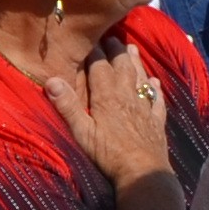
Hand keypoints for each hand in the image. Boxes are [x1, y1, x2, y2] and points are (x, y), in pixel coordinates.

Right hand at [45, 41, 177, 189]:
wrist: (142, 173)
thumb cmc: (108, 154)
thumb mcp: (82, 132)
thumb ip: (67, 105)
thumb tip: (51, 79)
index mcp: (107, 96)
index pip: (99, 66)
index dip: (95, 50)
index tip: (91, 36)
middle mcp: (127, 96)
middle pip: (122, 66)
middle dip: (116, 50)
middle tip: (112, 37)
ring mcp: (144, 108)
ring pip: (140, 78)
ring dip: (136, 62)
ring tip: (132, 48)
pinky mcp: (156, 121)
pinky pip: (156, 99)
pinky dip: (155, 88)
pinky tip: (155, 82)